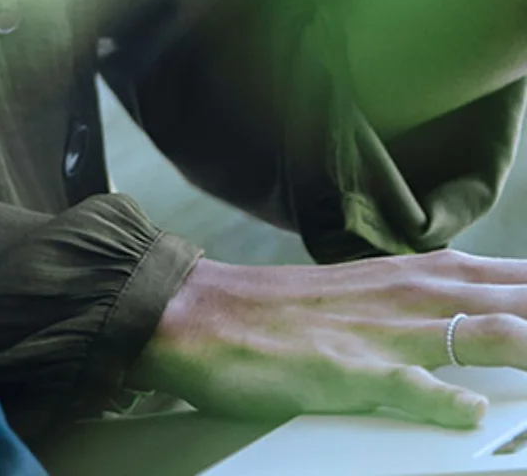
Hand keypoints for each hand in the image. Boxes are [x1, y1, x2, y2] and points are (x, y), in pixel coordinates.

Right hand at [132, 252, 526, 428]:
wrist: (198, 312)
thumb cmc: (283, 315)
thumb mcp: (371, 300)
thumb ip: (436, 310)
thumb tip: (496, 319)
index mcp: (420, 277)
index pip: (519, 282)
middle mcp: (410, 296)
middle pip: (517, 303)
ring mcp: (380, 334)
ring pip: (481, 335)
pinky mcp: (344, 371)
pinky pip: (405, 386)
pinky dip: (444, 400)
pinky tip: (471, 415)